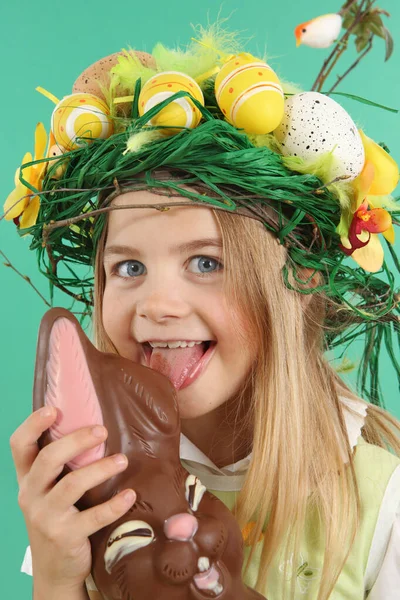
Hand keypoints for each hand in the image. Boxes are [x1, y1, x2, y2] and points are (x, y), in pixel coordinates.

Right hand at [10, 406, 135, 592]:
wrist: (54, 569)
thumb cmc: (57, 517)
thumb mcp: (48, 490)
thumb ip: (60, 463)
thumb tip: (92, 421)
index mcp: (27, 478)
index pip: (19, 446)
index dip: (32, 425)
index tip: (53, 409)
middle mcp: (31, 495)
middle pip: (48, 459)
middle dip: (76, 441)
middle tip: (102, 430)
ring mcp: (46, 517)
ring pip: (72, 485)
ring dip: (100, 469)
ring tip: (123, 460)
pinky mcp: (66, 537)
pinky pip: (93, 517)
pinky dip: (114, 505)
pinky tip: (130, 495)